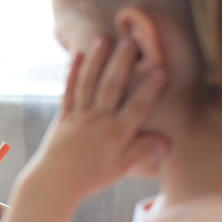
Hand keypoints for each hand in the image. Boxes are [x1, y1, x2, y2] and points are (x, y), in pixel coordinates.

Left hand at [20, 36, 167, 205]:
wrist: (54, 183)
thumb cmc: (91, 178)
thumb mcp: (121, 168)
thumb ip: (143, 151)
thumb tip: (167, 141)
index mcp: (116, 134)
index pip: (137, 107)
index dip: (150, 88)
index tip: (161, 68)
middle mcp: (98, 121)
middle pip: (111, 88)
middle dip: (121, 63)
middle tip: (130, 41)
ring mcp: (79, 116)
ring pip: (89, 84)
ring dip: (96, 60)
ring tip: (103, 39)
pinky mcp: (64, 116)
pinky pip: (69, 91)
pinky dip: (73, 72)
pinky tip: (77, 55)